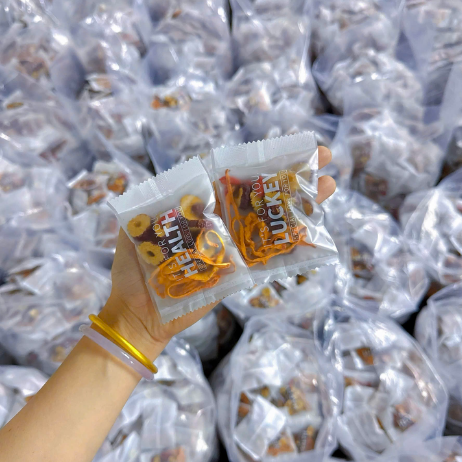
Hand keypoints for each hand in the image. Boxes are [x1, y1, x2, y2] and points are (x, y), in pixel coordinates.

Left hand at [100, 147, 335, 352]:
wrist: (139, 315)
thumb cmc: (133, 271)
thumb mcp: (135, 228)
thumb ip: (148, 202)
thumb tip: (160, 173)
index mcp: (197, 208)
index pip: (231, 177)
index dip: (258, 160)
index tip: (279, 146)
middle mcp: (220, 224)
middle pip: (259, 195)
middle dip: (290, 176)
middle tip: (323, 158)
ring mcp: (232, 248)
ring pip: (269, 222)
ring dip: (299, 205)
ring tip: (327, 187)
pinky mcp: (238, 274)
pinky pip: (266, 259)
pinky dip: (290, 247)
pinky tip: (312, 231)